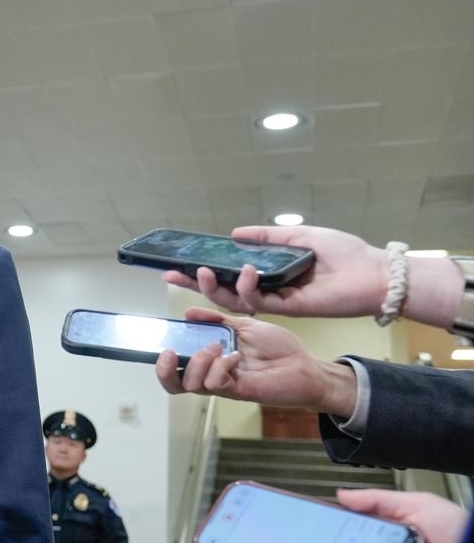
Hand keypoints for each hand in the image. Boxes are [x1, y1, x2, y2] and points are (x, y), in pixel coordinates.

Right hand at [155, 307, 358, 417]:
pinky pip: (215, 383)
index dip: (163, 361)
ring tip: (219, 346)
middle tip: (171, 353)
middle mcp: (213, 375)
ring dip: (200, 361)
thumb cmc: (279, 349)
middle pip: (175, 384)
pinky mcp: (238, 391)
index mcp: (210, 360)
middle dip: (165, 370)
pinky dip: (220, 366)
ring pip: (192, 384)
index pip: (177, 368)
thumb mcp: (244, 325)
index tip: (163, 344)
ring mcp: (224, 385)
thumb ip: (217, 319)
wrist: (305, 365)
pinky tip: (235, 357)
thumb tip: (189, 312)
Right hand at [162, 225, 389, 317]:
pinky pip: (257, 302)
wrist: (372, 273)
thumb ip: (267, 236)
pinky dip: (246, 288)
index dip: (203, 271)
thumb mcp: (300, 235)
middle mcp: (268, 289)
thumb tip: (234, 232)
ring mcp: (276, 301)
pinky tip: (244, 270)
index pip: (228, 274)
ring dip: (213, 288)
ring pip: (233, 300)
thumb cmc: (344, 254)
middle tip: (170, 274)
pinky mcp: (287, 309)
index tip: (179, 262)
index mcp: (269, 273)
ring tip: (201, 271)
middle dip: (194, 284)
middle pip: (221, 290)